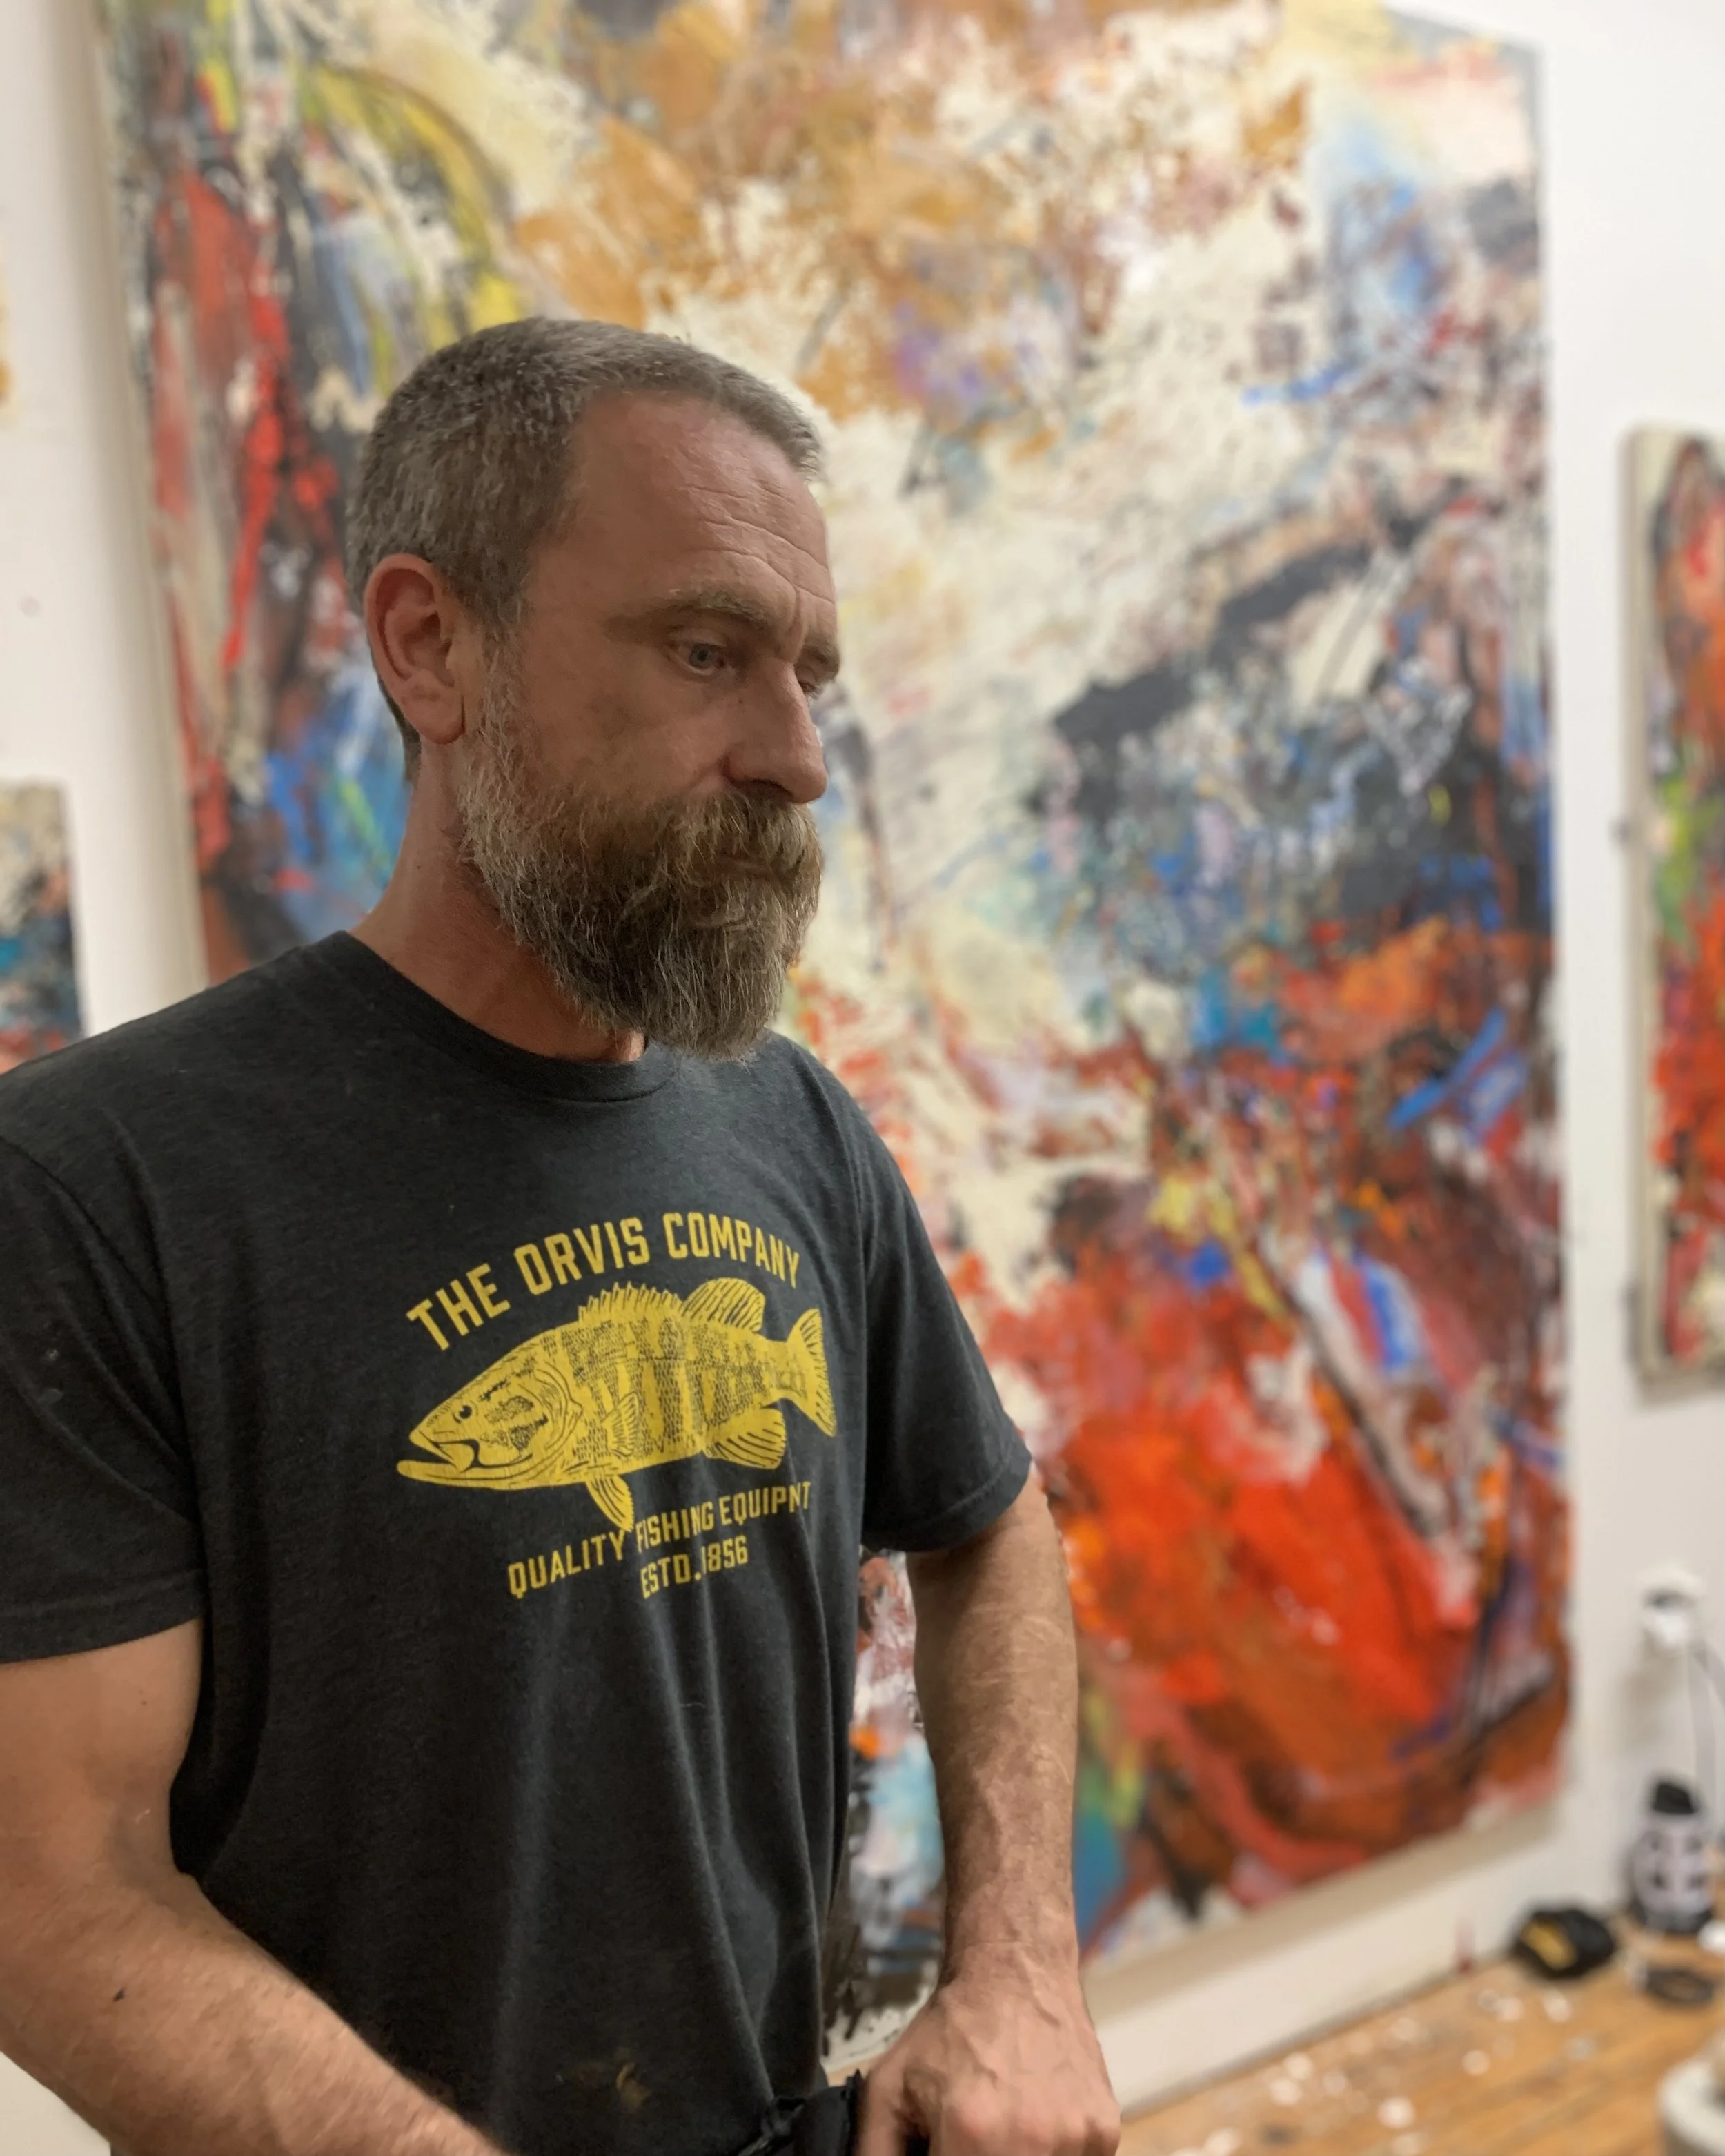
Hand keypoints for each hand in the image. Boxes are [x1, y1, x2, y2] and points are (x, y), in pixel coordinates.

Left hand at [856, 1949, 1119, 2155]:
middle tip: (967, 2139)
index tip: (941, 2150)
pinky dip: (1049, 2155)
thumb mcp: (888, 2089)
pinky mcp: (1104, 2134)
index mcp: (973, 2135)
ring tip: (1000, 2125)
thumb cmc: (954, 2027)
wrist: (1016, 1971)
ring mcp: (1075, 2139)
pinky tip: (1032, 2123)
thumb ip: (875, 2153)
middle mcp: (1030, 2141)